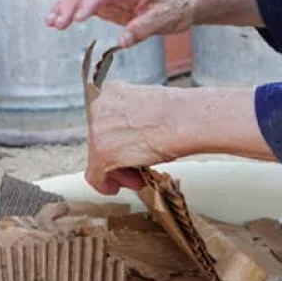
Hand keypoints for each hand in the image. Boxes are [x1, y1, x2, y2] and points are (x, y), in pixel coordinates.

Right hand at [46, 0, 195, 47]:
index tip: (78, 19)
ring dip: (65, 6)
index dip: (89, 3)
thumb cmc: (175, 9)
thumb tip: (121, 43)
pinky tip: (59, 21)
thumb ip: (142, 29)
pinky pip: (85, 4)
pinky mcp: (108, 4)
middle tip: (56, 23)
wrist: (182, 4)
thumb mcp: (164, 20)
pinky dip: (71, 11)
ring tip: (51, 23)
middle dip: (69, 3)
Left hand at [84, 81, 179, 195]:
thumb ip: (134, 118)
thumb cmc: (179, 113)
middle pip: (101, 139)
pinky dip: (104, 185)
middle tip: (135, 168)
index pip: (107, 121)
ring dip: (116, 170)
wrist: (187, 120)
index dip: (120, 139)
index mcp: (113, 91)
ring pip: (98, 157)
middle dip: (118, 156)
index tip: (131, 149)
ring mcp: (98, 129)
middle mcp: (100, 107)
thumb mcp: (150, 107)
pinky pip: (94, 175)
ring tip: (136, 178)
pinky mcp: (101, 152)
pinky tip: (113, 189)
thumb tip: (134, 136)